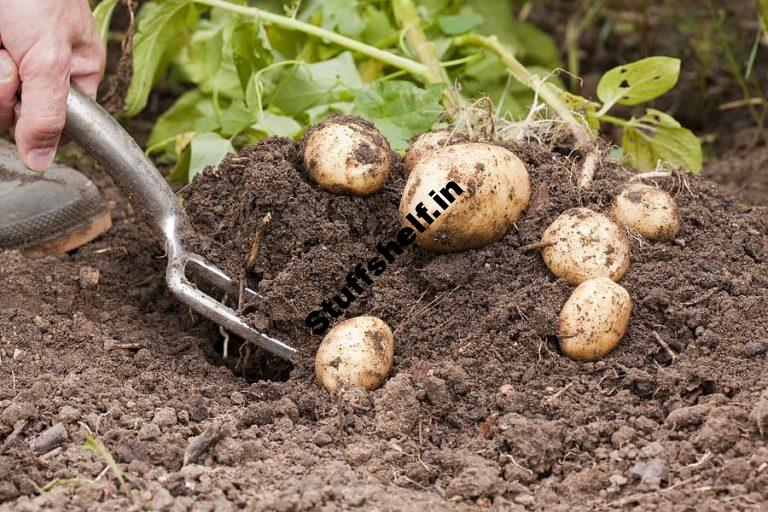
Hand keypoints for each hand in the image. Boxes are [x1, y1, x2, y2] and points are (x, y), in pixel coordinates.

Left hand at [0, 0, 104, 170]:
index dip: (39, 122)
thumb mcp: (48, 56)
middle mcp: (39, 70)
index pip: (61, 124)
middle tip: (8, 52)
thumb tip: (43, 162)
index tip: (30, 99)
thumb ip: (49, 114)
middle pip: (15, 113)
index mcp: (74, 72)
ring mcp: (6, 63)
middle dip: (5, 87)